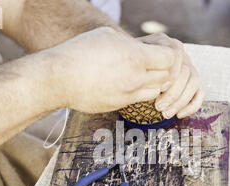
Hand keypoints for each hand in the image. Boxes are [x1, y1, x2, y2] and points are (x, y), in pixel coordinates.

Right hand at [41, 27, 175, 112]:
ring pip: (156, 90)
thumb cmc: (80, 51)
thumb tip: (143, 48)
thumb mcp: (108, 36)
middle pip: (166, 76)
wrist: (58, 78)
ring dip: (154, 82)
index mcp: (135, 57)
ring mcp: (128, 94)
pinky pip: (140, 99)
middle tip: (152, 62)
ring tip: (140, 73)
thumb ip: (131, 43)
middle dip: (163, 68)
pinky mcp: (119, 105)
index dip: (166, 54)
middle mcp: (135, 78)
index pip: (170, 58)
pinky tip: (128, 83)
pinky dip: (140, 91)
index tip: (156, 51)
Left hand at [138, 33, 204, 118]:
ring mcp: (189, 66)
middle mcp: (180, 53)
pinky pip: (200, 93)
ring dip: (180, 101)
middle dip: (173, 93)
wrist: (135, 68)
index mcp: (165, 43)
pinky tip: (179, 114)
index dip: (171, 75)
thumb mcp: (133, 60)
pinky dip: (191, 106)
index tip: (159, 89)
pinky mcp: (193, 81)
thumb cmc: (132, 65)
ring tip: (165, 113)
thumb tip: (145, 80)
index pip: (177, 57)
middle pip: (186, 72)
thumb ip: (139, 65)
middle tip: (158, 107)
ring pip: (194, 83)